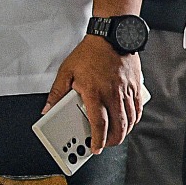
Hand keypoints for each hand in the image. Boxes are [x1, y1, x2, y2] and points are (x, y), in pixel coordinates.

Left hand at [47, 35, 143, 153]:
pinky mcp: (135, 86)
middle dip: (113, 140)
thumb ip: (57, 93)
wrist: (112, 36)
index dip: (98, 140)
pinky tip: (129, 121)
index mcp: (95, 93)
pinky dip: (134, 118)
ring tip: (116, 136)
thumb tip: (47, 108)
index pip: (99, 124)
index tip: (95, 148)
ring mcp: (126, 91)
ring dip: (124, 131)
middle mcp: (113, 94)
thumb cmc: (90, 52)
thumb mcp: (67, 71)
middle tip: (105, 144)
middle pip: (119, 126)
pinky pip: (137, 108)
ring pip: (130, 119)